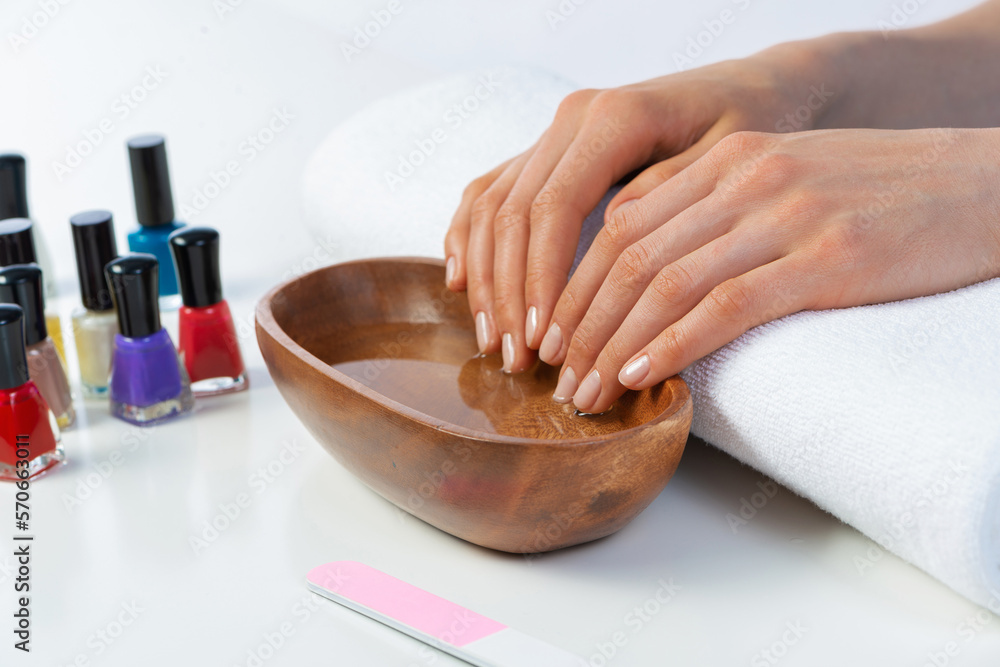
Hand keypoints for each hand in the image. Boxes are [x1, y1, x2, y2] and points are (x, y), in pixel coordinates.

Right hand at [443, 48, 830, 372]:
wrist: (750, 88)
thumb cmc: (751, 127)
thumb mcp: (730, 161)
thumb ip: (672, 198)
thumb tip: (614, 246)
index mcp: (613, 118)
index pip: (554, 206)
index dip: (540, 278)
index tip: (542, 341)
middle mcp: (571, 120)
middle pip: (513, 212)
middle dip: (508, 293)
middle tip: (517, 361)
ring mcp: (553, 133)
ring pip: (491, 206)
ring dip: (486, 280)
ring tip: (493, 344)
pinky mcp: (547, 151)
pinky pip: (489, 192)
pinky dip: (468, 238)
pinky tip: (462, 284)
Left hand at [549, 128, 999, 413]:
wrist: (987, 184)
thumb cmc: (886, 193)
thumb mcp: (790, 181)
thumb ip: (717, 208)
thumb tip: (646, 262)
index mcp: (730, 159)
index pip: (622, 222)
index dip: (576, 283)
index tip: (552, 333)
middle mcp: (747, 178)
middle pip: (629, 255)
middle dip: (581, 323)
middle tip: (555, 376)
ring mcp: (786, 214)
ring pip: (666, 283)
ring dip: (613, 345)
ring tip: (585, 392)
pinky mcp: (828, 257)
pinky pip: (726, 305)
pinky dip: (673, 343)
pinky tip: (642, 375)